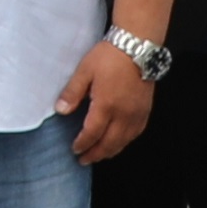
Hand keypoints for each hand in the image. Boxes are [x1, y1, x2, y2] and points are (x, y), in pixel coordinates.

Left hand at [56, 41, 158, 165]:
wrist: (137, 47)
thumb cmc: (110, 57)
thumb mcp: (85, 71)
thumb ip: (72, 93)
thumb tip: (60, 111)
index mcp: (106, 105)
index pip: (92, 133)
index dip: (82, 144)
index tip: (74, 149)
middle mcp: (124, 114)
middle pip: (109, 143)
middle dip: (95, 154)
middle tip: (84, 160)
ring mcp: (137, 114)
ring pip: (124, 141)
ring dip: (110, 151)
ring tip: (99, 155)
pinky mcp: (145, 110)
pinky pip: (136, 133)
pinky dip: (125, 142)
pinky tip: (118, 142)